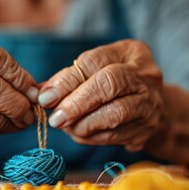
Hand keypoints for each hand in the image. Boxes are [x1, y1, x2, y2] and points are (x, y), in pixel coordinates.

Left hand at [39, 40, 162, 150]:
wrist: (149, 108)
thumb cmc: (114, 84)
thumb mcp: (96, 71)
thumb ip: (70, 79)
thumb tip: (39, 93)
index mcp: (130, 52)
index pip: (94, 62)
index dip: (66, 80)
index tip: (45, 97)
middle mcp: (145, 75)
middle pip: (109, 84)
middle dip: (77, 103)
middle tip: (55, 118)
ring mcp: (149, 102)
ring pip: (115, 113)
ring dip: (84, 123)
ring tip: (65, 127)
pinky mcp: (147, 129)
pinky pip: (116, 136)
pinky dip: (92, 137)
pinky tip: (78, 134)